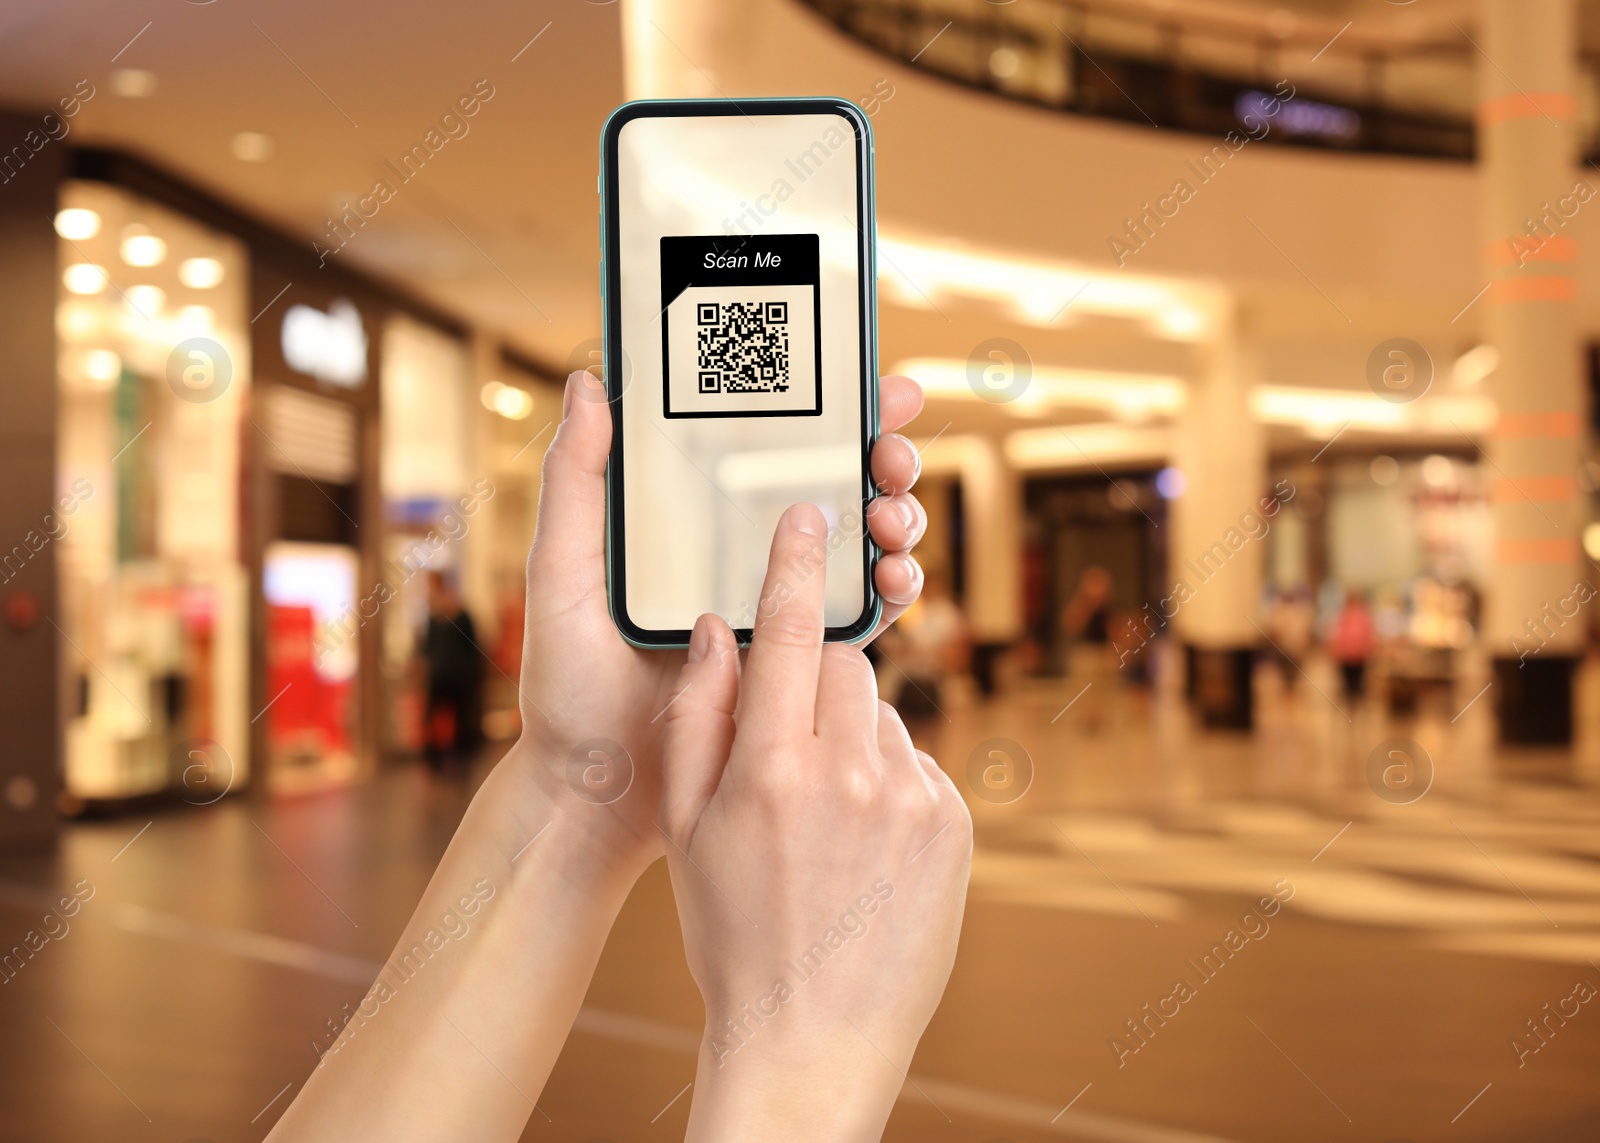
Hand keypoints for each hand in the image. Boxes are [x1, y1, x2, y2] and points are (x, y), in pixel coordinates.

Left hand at [507, 370, 931, 881]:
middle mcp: (742, 557)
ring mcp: (776, 610)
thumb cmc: (567, 689)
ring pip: (858, 543)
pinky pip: (861, 617)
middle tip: (888, 452)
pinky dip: (893, 588)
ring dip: (894, 517)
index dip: (827, 408)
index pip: (768, 446)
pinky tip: (895, 577)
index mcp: (693, 523)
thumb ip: (576, 484)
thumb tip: (590, 383)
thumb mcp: (562, 577)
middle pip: (831, 485)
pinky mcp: (801, 665)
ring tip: (890, 517)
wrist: (597, 794)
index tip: (865, 380)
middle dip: (878, 457)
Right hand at [658, 503, 972, 1141]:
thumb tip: (716, 628)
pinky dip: (889, 780)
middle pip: (846, 667)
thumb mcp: (689, 830)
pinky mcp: (955, 825)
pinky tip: (863, 843)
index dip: (798, 564)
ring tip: (823, 819)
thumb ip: (698, 719)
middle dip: (817, 682)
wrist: (812, 1035)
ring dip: (852, 738)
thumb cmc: (733, 933)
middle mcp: (852, 774)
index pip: (792, 633)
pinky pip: (916, 764)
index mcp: (772, 770)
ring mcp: (914, 800)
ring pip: (882, 715)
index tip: (808, 514)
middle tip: (788, 743)